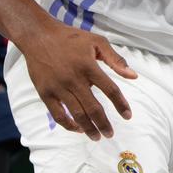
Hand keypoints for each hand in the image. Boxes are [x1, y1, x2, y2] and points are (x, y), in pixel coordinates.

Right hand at [23, 23, 137, 140]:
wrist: (39, 36)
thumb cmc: (70, 38)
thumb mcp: (97, 41)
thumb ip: (116, 60)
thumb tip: (133, 76)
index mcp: (89, 66)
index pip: (110, 90)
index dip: (121, 104)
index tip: (128, 115)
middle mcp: (74, 79)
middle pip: (93, 108)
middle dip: (104, 124)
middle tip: (110, 134)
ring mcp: (59, 88)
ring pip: (77, 115)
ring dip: (89, 128)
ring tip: (97, 136)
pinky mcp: (46, 93)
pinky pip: (58, 115)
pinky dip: (69, 125)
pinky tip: (78, 128)